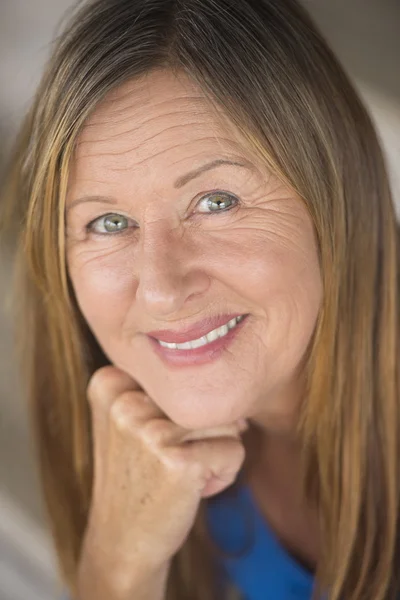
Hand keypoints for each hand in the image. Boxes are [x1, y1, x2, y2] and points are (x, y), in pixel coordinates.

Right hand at [78, 365, 246, 596]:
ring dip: (215, 451)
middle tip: (169, 462)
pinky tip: (193, 490)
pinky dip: (225, 473)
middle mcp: (125, 401)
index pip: (182, 374)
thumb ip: (173, 391)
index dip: (180, 408)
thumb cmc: (140, 475)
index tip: (155, 438)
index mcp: (110, 382)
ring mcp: (148, 430)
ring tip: (182, 474)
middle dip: (202, 432)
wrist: (123, 540)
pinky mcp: (176, 461)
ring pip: (224, 420)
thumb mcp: (136, 419)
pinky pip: (234, 449)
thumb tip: (236, 398)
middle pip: (204, 395)